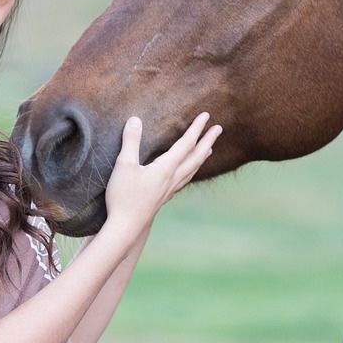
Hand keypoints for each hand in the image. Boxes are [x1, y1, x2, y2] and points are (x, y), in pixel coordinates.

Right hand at [103, 113, 221, 240]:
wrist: (126, 227)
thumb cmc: (124, 196)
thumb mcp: (124, 165)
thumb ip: (131, 141)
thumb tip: (135, 119)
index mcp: (166, 168)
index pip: (186, 144)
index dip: (196, 128)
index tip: (206, 115)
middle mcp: (173, 178)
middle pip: (196, 157)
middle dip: (208, 141)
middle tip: (219, 129)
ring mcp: (170, 190)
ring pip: (192, 170)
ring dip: (202, 157)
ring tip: (210, 150)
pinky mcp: (164, 198)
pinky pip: (184, 180)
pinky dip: (191, 171)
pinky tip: (187, 174)